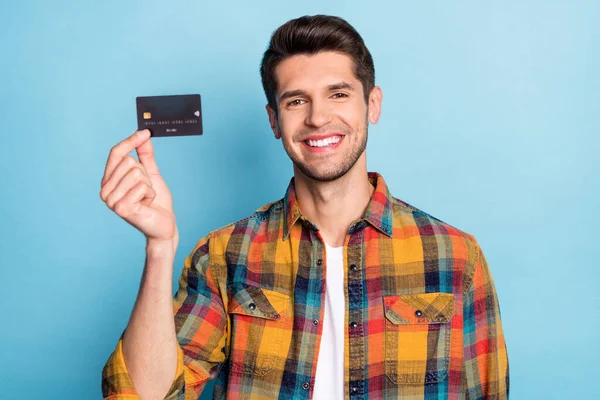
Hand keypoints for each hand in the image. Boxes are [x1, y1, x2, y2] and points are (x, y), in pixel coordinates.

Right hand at [100, 129, 178, 248]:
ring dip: (149, 186)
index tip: (145, 132)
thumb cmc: (157, 202)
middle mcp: (105, 190)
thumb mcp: (152, 174)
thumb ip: (145, 156)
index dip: (130, 141)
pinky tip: (147, 205)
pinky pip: (142, 186)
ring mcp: (111, 200)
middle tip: (147, 191)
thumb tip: (143, 135)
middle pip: (129, 162)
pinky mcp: (121, 208)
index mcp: (109, 180)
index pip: (116, 153)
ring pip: (137, 173)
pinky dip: (150, 194)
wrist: (164, 225)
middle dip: (146, 175)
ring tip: (147, 199)